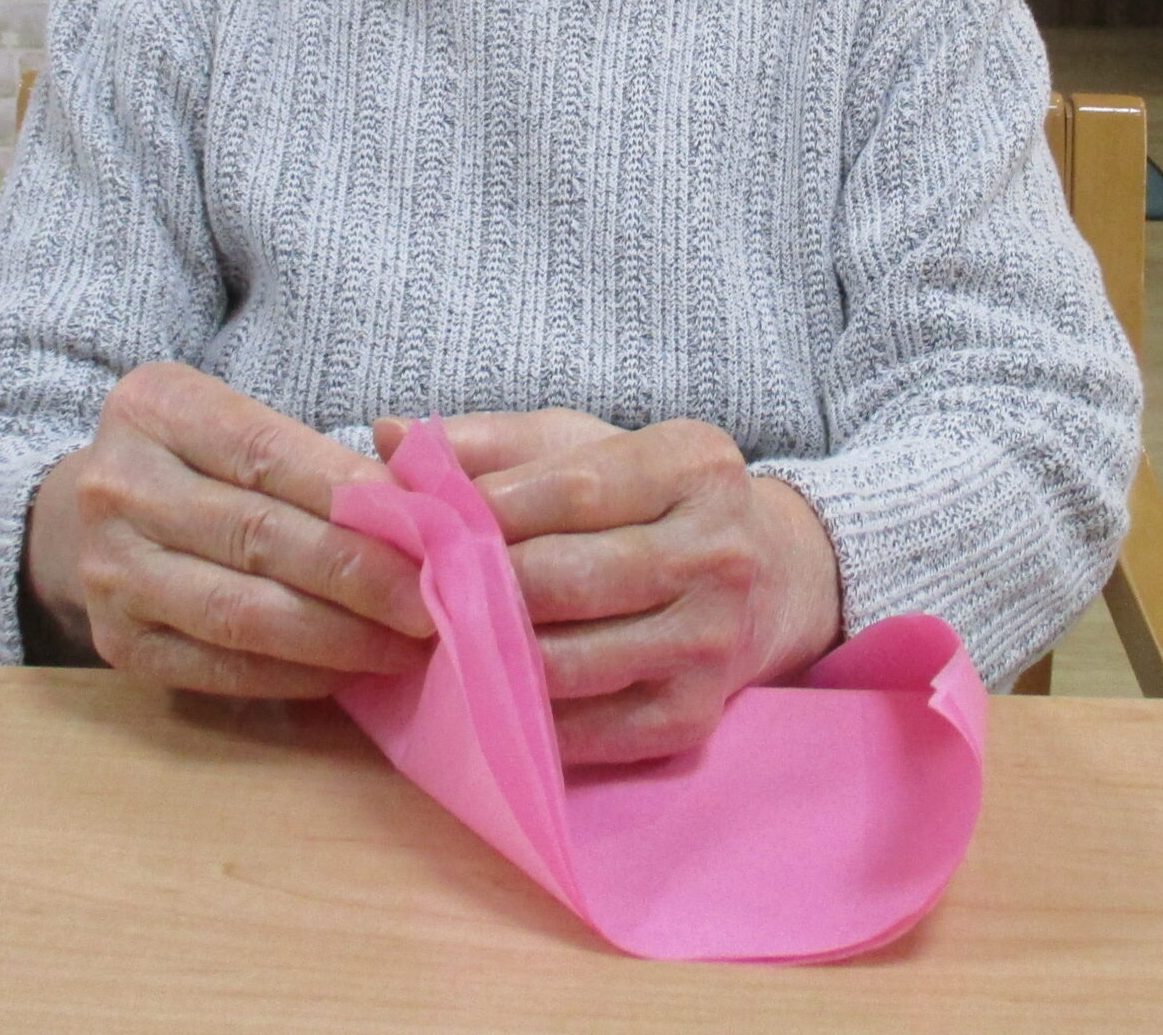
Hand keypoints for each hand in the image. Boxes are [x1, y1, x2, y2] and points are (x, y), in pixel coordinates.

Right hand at [25, 362, 433, 694]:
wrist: (77, 520)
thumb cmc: (194, 465)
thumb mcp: (235, 427)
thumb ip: (316, 458)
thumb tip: (424, 511)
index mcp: (154, 408)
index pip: (267, 451)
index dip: (353, 494)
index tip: (430, 528)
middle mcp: (118, 486)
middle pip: (259, 534)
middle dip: (360, 574)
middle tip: (436, 600)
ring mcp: (109, 571)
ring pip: (242, 611)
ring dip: (339, 635)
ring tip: (407, 645)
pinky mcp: (117, 643)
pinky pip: (221, 667)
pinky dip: (296, 674)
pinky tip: (352, 671)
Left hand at [375, 411, 841, 765]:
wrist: (773, 579)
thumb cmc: (653, 502)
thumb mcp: (589, 448)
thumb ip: (494, 444)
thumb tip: (389, 435)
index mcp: (696, 466)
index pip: (581, 487)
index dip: (493, 505)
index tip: (422, 516)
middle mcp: (718, 553)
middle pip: (571, 577)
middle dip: (477, 585)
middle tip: (404, 588)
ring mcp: (709, 642)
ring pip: (569, 660)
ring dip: (485, 655)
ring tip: (424, 641)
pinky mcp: (691, 717)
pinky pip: (585, 727)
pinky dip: (520, 713)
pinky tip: (477, 690)